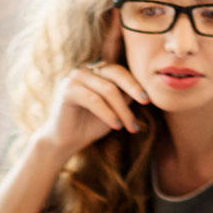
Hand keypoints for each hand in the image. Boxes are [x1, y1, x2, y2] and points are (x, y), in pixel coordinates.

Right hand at [35, 61, 150, 154]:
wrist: (65, 141)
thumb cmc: (90, 125)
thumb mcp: (114, 110)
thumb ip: (124, 98)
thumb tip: (142, 90)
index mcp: (96, 72)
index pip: (119, 71)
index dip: (135, 83)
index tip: (148, 99)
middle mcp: (85, 70)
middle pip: (115, 73)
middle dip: (133, 88)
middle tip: (145, 102)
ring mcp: (74, 78)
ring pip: (107, 89)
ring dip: (122, 109)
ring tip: (130, 126)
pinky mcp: (67, 90)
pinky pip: (94, 100)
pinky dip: (108, 113)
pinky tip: (116, 125)